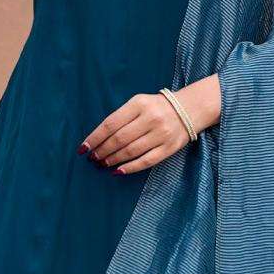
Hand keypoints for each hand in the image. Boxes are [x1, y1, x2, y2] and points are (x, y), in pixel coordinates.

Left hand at [79, 82, 216, 173]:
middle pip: (119, 139)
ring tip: (103, 163)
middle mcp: (151, 118)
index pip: (111, 123)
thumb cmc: (156, 107)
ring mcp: (161, 134)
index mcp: (139, 104)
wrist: (189, 109)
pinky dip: (130, 168)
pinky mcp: (169, 148)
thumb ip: (121, 116)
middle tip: (93, 158)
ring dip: (113, 159)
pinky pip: (146, 161)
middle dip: (102, 151)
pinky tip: (118, 171)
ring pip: (131, 151)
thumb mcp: (138, 102)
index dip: (95, 138)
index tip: (83, 148)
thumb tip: (98, 139)